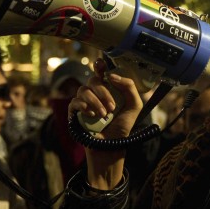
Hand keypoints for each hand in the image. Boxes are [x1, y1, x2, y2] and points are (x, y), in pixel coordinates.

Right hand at [69, 58, 145, 189]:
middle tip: (112, 108)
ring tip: (104, 115)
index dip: (99, 65)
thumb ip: (129, 87)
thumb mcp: (134, 105)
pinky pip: (75, 101)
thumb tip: (111, 76)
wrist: (112, 144)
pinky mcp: (74, 112)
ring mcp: (83, 101)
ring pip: (83, 90)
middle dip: (104, 93)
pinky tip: (92, 115)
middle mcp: (94, 92)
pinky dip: (84, 106)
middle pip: (93, 80)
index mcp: (108, 89)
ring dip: (96, 102)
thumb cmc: (123, 126)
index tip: (100, 64)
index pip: (101, 72)